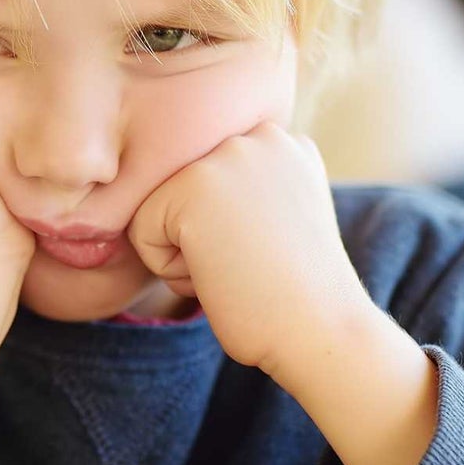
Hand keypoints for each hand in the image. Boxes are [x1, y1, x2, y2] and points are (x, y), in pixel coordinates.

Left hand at [126, 123, 368, 378]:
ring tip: (240, 267)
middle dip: (203, 237)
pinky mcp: (194, 185)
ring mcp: (227, 155)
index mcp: (282, 140)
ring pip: (158, 209)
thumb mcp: (279, 217)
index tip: (271, 250)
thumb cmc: (296, 294)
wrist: (321, 330)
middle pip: (178, 191)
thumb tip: (191, 192)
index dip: (224, 230)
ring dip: (186, 253)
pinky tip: (222, 274)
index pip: (205, 182)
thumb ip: (243, 188)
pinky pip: (142, 233)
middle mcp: (257, 134)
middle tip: (255, 262)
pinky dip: (171, 271)